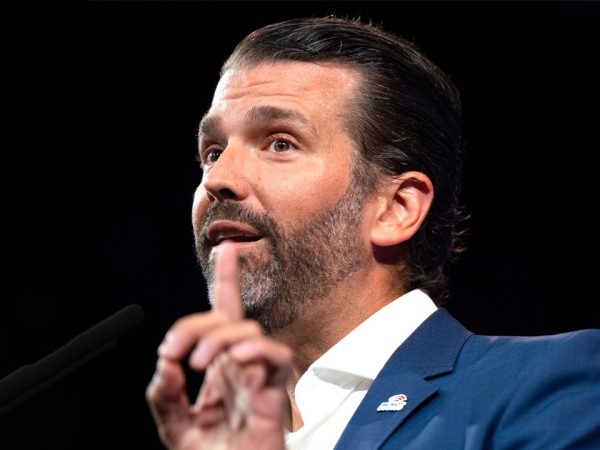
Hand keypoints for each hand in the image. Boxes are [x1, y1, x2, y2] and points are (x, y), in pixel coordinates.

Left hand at [146, 244, 291, 449]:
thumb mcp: (174, 425)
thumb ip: (164, 394)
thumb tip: (167, 361)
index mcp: (218, 369)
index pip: (222, 316)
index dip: (226, 280)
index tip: (226, 250)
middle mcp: (239, 366)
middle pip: (228, 318)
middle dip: (198, 323)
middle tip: (175, 350)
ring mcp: (257, 377)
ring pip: (248, 329)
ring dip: (218, 338)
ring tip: (197, 363)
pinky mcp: (273, 393)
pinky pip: (276, 357)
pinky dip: (256, 350)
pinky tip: (236, 359)